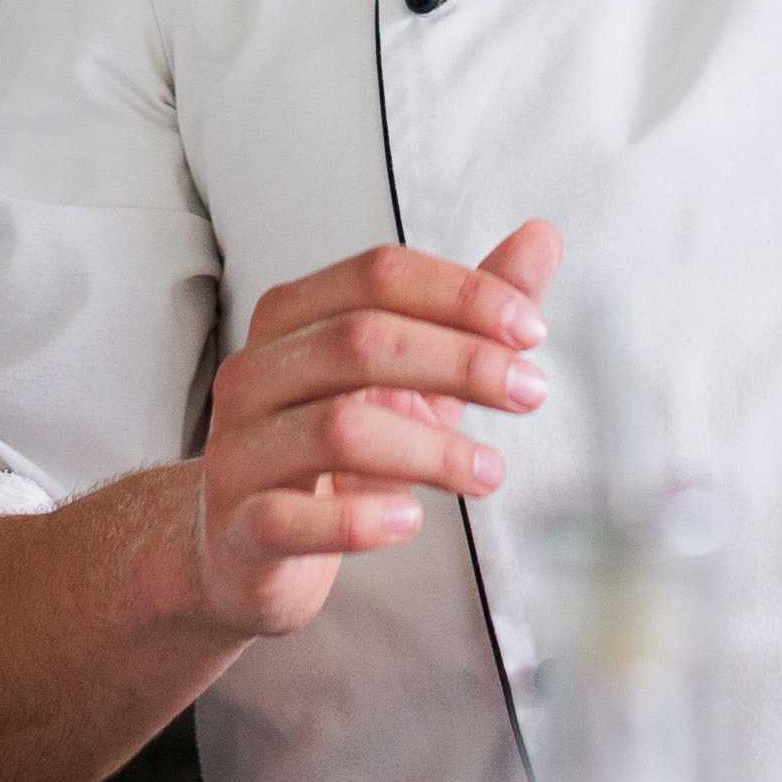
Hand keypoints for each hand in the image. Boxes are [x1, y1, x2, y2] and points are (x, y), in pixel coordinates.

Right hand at [166, 222, 558, 643]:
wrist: (245, 546)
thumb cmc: (338, 447)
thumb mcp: (411, 376)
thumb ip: (470, 312)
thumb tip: (544, 235)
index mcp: (292, 316)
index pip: (377, 274)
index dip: (461, 294)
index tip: (532, 331)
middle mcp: (255, 371)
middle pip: (360, 340)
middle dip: (461, 361)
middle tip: (531, 393)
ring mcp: (238, 450)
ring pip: (337, 429)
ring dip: (432, 451)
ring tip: (491, 472)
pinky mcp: (238, 528)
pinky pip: (290, 518)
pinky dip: (358, 520)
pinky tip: (411, 521)